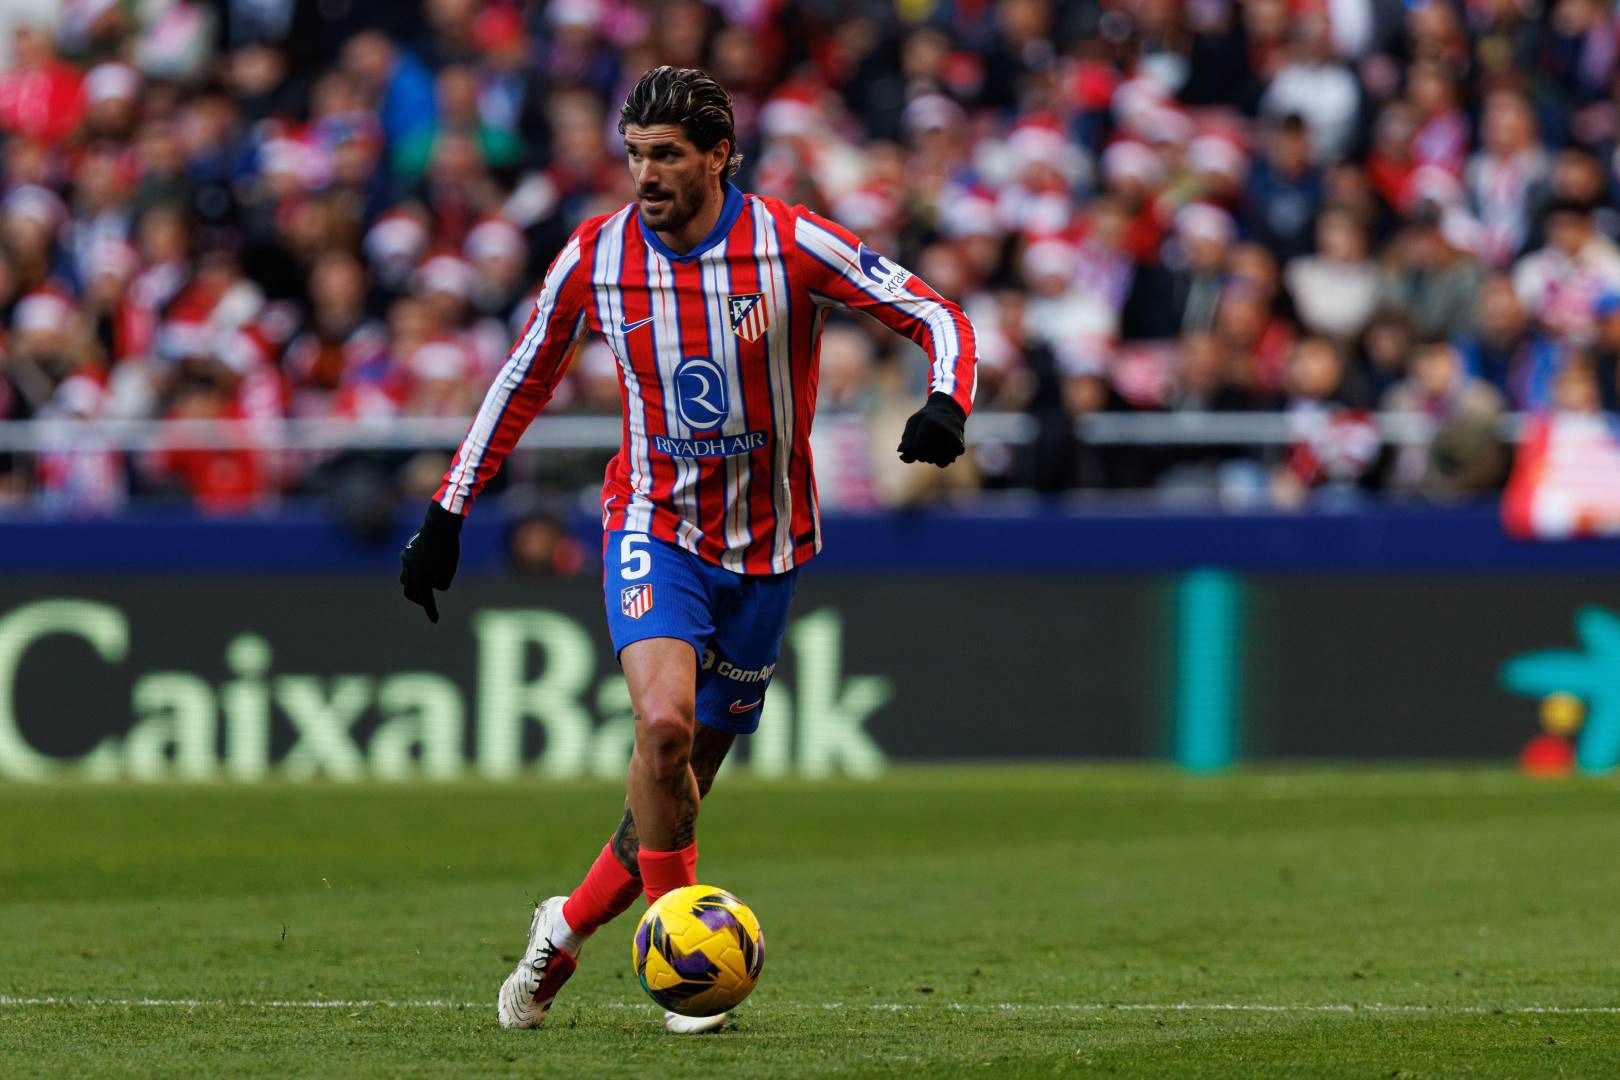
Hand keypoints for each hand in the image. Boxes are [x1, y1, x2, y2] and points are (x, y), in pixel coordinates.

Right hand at [399, 502, 462, 623]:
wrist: (440, 523)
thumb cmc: (448, 548)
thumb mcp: (450, 569)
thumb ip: (442, 583)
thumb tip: (434, 585)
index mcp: (421, 578)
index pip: (426, 600)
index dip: (431, 611)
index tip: (435, 620)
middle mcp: (410, 570)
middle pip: (410, 592)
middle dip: (419, 599)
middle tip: (428, 602)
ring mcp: (406, 560)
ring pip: (405, 579)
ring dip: (413, 585)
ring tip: (425, 585)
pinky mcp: (407, 551)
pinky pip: (408, 566)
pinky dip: (414, 571)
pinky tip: (424, 568)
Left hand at [896, 392, 966, 467]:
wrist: (949, 412)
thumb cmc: (927, 418)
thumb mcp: (913, 422)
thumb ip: (906, 439)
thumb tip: (901, 455)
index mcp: (930, 423)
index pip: (916, 451)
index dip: (912, 448)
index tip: (917, 436)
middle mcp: (943, 432)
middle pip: (924, 457)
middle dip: (921, 452)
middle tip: (927, 438)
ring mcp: (953, 440)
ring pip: (933, 462)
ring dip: (931, 456)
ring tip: (934, 442)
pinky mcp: (960, 447)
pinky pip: (943, 463)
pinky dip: (939, 458)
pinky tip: (941, 448)